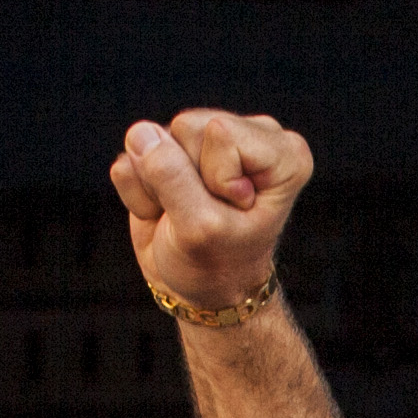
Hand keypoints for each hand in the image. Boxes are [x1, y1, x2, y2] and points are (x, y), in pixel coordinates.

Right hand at [110, 111, 309, 315]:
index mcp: (283, 153)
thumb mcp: (200, 230)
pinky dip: (139, 189)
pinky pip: (133, 150)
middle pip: (187, 126)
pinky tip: (163, 209)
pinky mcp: (172, 146)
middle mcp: (251, 135)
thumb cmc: (216, 266)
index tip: (230, 212)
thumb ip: (172, 178)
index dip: (213, 180)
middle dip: (183, 180)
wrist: (200, 290)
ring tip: (181, 214)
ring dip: (157, 186)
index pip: (220, 132)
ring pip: (154, 135)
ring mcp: (209, 137)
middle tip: (202, 215)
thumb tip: (141, 134)